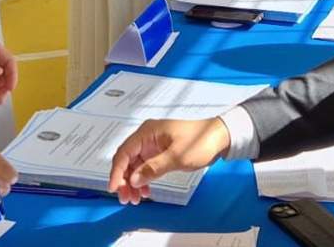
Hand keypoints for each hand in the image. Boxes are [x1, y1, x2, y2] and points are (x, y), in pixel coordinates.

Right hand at [107, 117, 229, 204]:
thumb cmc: (199, 142)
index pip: (124, 152)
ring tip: (136, 199)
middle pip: (127, 160)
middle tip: (127, 199)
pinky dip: (143, 180)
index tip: (114, 188)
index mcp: (146, 132)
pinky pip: (145, 167)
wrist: (219, 137)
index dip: (116, 171)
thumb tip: (133, 179)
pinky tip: (146, 191)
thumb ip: (153, 168)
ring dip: (133, 182)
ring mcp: (152, 145)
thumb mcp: (177, 157)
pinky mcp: (158, 153)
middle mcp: (146, 137)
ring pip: (135, 166)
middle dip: (124, 180)